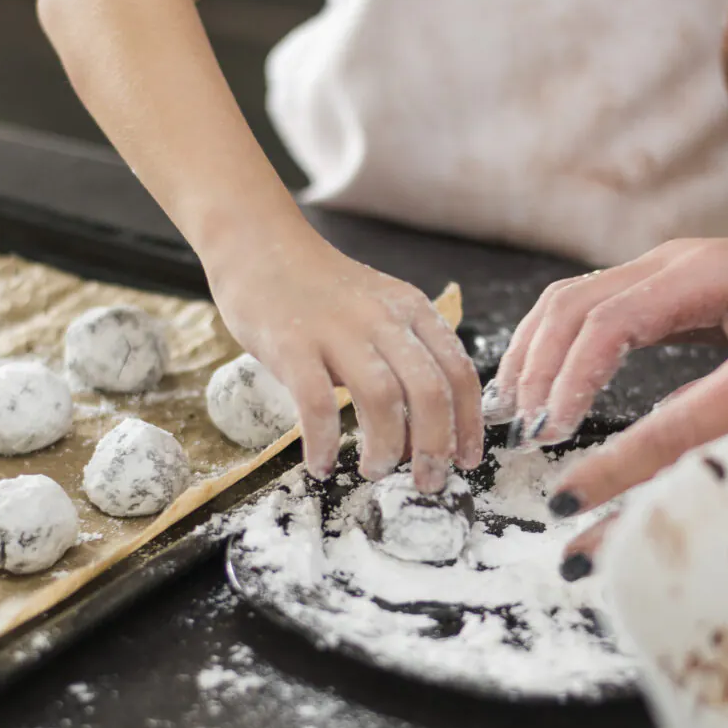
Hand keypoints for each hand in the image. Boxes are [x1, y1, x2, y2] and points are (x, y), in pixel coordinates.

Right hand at [209, 235, 481, 490]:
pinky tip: (322, 465)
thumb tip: (430, 421)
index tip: (466, 461)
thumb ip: (407, 350)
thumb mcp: (381, 307)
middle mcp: (382, 319)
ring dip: (386, 448)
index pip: (459, 372)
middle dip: (434, 447)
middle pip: (429, 391)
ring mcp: (337, 331)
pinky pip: (316, 404)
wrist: (259, 246)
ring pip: (382, 399)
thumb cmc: (320, 291)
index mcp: (413, 310)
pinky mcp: (292, 345)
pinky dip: (324, 443)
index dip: (469, 424)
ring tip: (375, 471)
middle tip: (426, 482)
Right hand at [487, 228, 727, 446]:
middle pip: (572, 305)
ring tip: (515, 415)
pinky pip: (575, 306)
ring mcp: (650, 267)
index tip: (554, 432)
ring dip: (531, 357)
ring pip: (563, 301)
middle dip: (539, 371)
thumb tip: (672, 447)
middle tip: (525, 432)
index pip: (611, 321)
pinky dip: (543, 347)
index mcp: (702, 275)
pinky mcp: (641, 282)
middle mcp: (667, 262)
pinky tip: (531, 390)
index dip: (573, 378)